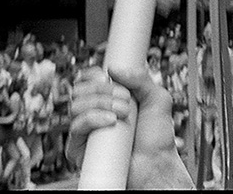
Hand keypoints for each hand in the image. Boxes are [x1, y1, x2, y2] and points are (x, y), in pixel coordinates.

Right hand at [66, 65, 191, 188]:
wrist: (155, 164)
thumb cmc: (156, 136)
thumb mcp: (157, 98)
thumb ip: (141, 78)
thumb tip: (114, 68)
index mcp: (108, 98)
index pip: (87, 79)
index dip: (93, 74)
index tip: (108, 75)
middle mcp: (94, 112)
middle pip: (79, 90)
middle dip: (103, 90)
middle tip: (126, 100)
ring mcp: (86, 130)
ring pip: (75, 106)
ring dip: (101, 104)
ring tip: (124, 114)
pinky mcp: (79, 148)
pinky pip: (75, 128)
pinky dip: (92, 119)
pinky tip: (110, 121)